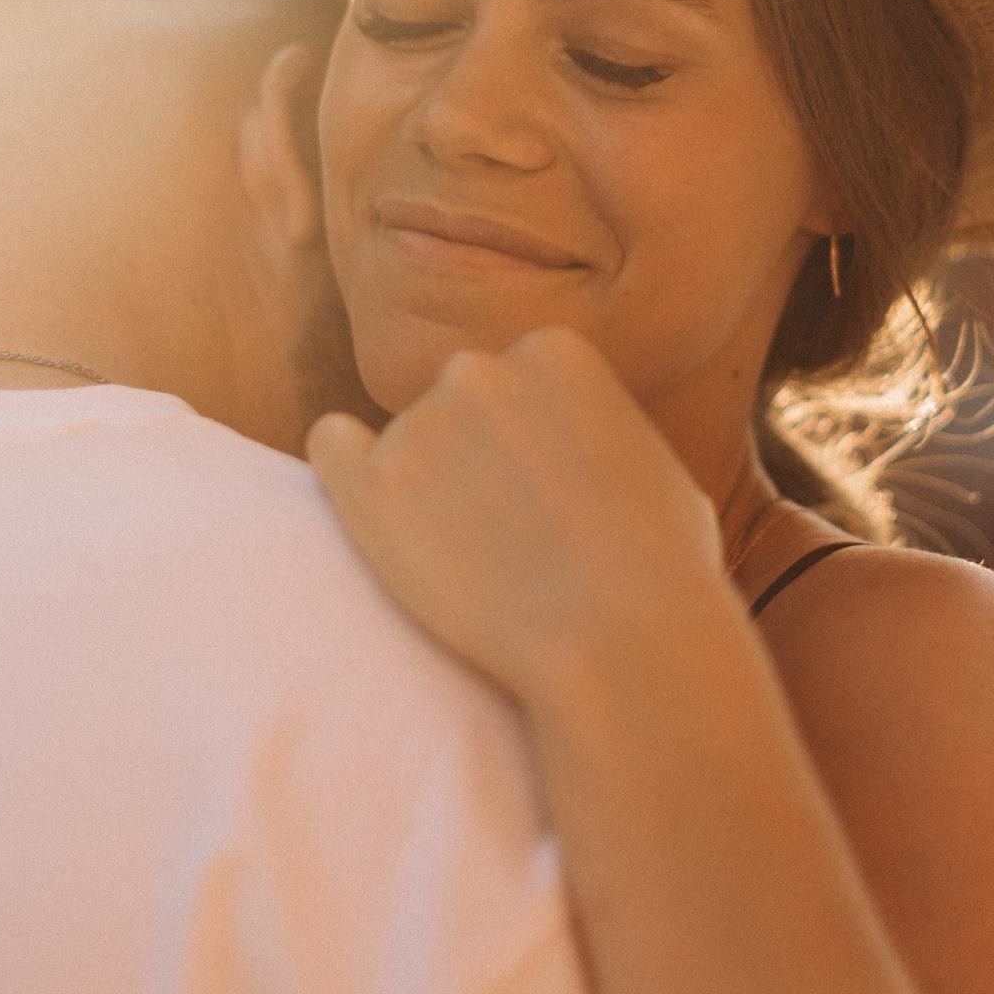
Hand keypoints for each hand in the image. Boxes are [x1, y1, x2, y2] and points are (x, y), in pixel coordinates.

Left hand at [306, 326, 726, 710]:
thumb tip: (585, 451)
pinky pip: (332, 447)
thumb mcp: (657, 469)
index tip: (541, 493)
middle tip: (504, 530)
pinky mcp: (372, 488)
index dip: (530, 439)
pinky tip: (370, 505)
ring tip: (471, 564)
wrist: (621, 641)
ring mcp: (421, 424)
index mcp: (556, 352)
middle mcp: (480, 371)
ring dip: (428, 489)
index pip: (519, 377)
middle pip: (460, 403)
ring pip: (407, 444)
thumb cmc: (662, 571)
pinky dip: (343, 465)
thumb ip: (601, 438)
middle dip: (476, 455)